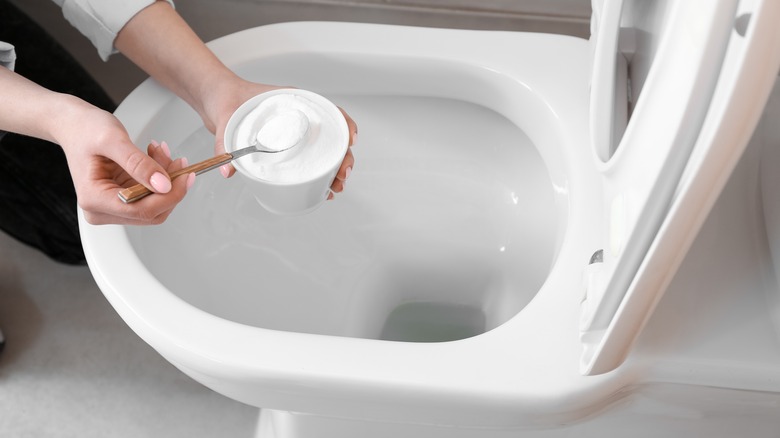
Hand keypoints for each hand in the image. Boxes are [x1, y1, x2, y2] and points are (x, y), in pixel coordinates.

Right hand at [55, 99, 191, 224]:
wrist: (74, 125)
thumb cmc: (85, 129)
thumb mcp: (113, 140)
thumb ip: (139, 164)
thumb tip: (163, 185)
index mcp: (94, 199)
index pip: (142, 210)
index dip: (170, 196)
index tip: (186, 176)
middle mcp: (101, 210)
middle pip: (151, 212)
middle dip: (169, 186)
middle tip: (177, 159)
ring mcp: (111, 207)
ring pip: (154, 204)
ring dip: (165, 179)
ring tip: (161, 152)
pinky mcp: (121, 200)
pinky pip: (150, 196)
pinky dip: (159, 177)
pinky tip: (155, 156)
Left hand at [204, 79, 357, 198]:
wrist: (216, 99)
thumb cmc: (226, 99)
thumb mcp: (225, 118)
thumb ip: (225, 143)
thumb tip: (229, 170)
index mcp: (292, 103)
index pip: (328, 110)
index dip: (344, 125)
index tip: (350, 141)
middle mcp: (298, 118)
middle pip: (332, 136)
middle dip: (343, 158)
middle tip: (342, 177)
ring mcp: (295, 134)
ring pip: (324, 151)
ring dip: (335, 170)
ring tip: (336, 188)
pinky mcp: (287, 147)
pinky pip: (309, 160)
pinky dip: (319, 175)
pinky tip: (323, 189)